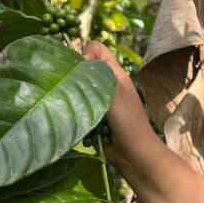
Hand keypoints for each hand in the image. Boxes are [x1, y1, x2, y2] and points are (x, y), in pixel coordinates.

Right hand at [79, 40, 156, 165]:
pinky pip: (78, 108)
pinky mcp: (93, 117)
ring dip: (72, 98)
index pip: (97, 49)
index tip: (81, 68)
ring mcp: (99, 101)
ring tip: (69, 106)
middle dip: (74, 76)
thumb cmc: (128, 121)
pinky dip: (75, 113)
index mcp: (115, 73)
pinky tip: (73, 120)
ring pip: (78, 89)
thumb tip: (81, 58)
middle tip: (71, 89)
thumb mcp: (115, 92)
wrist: (134, 154)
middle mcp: (107, 84)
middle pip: (84, 69)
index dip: (87, 52)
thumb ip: (98, 73)